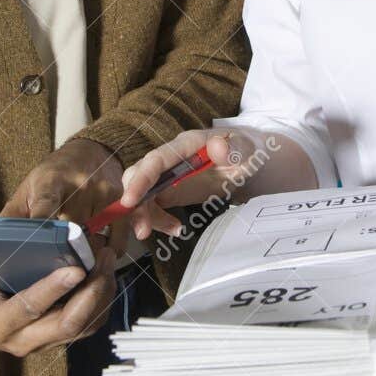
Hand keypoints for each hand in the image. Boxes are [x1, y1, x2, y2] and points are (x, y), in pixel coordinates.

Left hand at [0, 139, 128, 255]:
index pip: (45, 207)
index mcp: (49, 183)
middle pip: (72, 232)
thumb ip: (11, 218)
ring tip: (74, 264)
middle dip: (63, 255)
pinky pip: (117, 237)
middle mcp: (78, 185)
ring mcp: (101, 191)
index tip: (36, 248)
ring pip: (94, 239)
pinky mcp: (120, 199)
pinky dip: (108, 251)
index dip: (41, 227)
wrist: (89, 151)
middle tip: (53, 273)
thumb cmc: (52, 176)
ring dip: (85, 256)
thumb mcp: (26, 190)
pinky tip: (97, 255)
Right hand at [0, 235, 117, 356]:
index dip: (52, 290)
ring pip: (84, 326)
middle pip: (67, 324)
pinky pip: (90, 324)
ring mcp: (45, 342)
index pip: (29, 309)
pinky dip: (103, 300)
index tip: (75, 269)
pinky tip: (105, 273)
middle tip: (102, 258)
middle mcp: (25, 340)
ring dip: (102, 294)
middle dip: (91, 291)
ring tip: (107, 260)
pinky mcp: (59, 337)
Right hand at [120, 128, 260, 240]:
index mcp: (186, 144)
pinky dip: (158, 220)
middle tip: (143, 230)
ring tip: (173, 230)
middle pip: (139, 175)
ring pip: (142, 194)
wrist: (245, 160)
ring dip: (146, 216)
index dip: (141, 179)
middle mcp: (171, 158)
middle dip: (135, 203)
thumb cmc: (244, 151)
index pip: (156, 159)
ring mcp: (167, 174)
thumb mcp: (247, 149)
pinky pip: (152, 205)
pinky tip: (176, 228)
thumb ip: (234, 148)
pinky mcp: (168, 190)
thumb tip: (217, 147)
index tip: (129, 201)